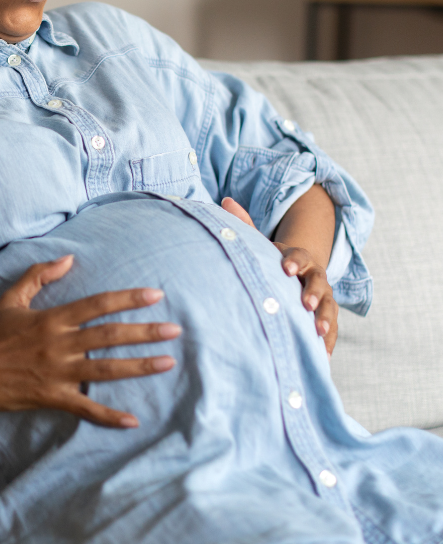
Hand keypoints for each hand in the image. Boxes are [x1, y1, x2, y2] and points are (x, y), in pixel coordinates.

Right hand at [0, 255, 180, 428]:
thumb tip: (68, 258)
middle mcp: (60, 343)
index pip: (98, 304)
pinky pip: (86, 408)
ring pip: (106, 368)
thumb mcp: (12, 298)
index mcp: (53, 318)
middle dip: (145, 331)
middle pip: (110, 335)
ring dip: (139, 366)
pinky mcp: (52, 397)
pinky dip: (109, 416)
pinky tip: (133, 420)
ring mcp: (58, 372)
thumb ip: (39, 275)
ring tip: (166, 362)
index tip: (155, 294)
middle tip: (175, 330)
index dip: (128, 298)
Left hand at [221, 196, 338, 355]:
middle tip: (304, 303)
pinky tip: (323, 358)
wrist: (298, 273)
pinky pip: (333, 330)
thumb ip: (245, 223)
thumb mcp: (261, 242)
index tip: (286, 268)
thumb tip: (224, 200)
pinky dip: (328, 343)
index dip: (294, 261)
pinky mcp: (327, 317)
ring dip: (325, 319)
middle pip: (319, 283)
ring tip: (318, 332)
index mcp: (299, 258)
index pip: (299, 256)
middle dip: (313, 292)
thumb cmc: (274, 259)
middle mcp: (315, 277)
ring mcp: (324, 297)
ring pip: (329, 307)